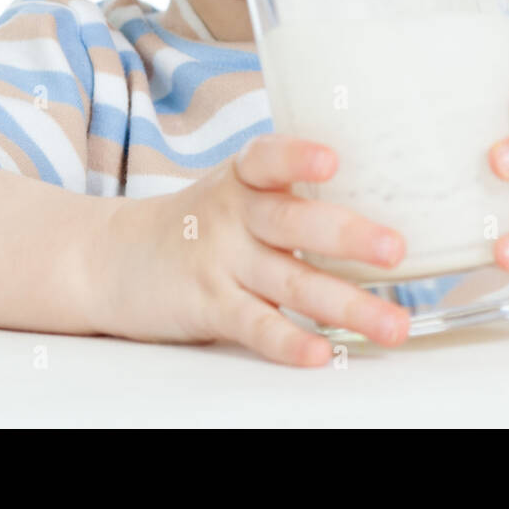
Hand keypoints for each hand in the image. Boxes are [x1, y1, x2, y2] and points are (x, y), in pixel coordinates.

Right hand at [85, 133, 411, 365]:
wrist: (113, 258)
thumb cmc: (199, 221)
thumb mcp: (235, 188)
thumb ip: (289, 190)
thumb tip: (381, 188)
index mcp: (245, 178)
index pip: (269, 158)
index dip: (298, 157)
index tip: (331, 159)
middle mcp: (236, 216)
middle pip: (295, 224)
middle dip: (349, 237)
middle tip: (395, 249)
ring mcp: (222, 263)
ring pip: (292, 284)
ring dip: (348, 305)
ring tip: (393, 324)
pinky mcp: (210, 307)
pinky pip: (255, 326)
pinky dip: (289, 341)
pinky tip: (320, 352)